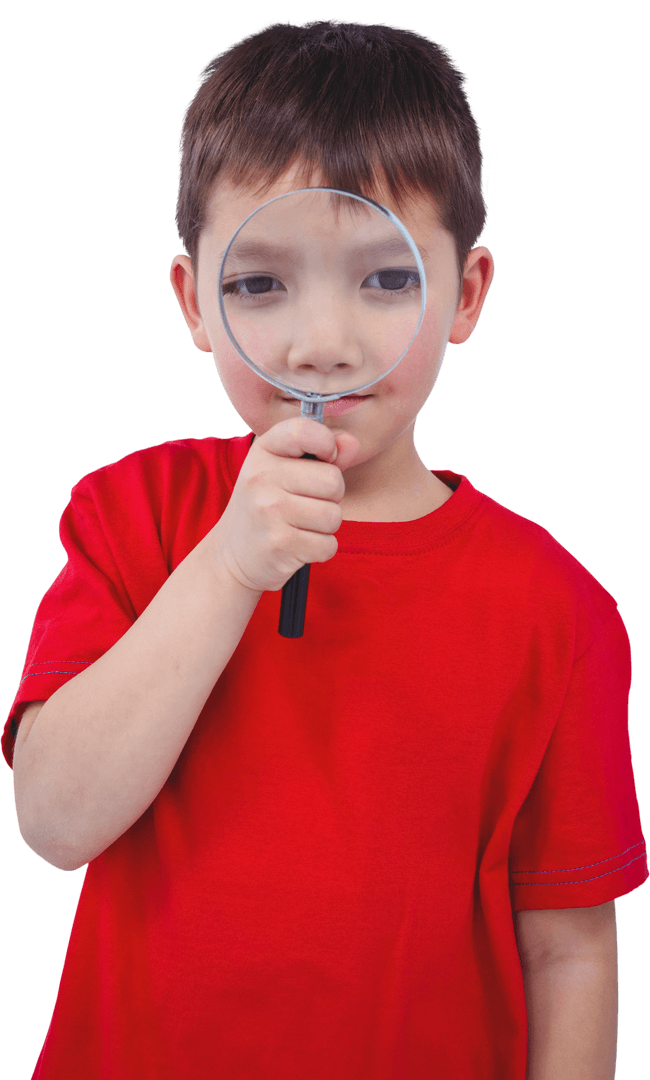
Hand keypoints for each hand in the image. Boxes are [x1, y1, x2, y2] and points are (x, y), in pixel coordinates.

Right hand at [209, 417, 359, 592]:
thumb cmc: (268, 506)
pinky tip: (299, 545)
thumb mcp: (286, 471)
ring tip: (301, 525)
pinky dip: (321, 549)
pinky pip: (328, 545)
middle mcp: (262, 477)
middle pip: (333, 481)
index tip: (324, 458)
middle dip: (331, 497)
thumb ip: (323, 455)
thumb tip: (351, 442)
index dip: (326, 444)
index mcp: (264, 450)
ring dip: (326, 526)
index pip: (304, 431)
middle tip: (307, 503)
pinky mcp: (279, 544)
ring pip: (334, 516)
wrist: (232, 555)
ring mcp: (268, 511)